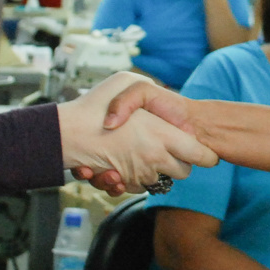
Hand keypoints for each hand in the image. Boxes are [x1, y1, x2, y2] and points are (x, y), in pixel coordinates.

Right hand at [61, 72, 215, 193]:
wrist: (64, 135)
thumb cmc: (94, 106)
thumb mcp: (126, 82)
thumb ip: (149, 91)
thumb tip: (163, 102)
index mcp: (162, 135)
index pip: (200, 155)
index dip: (204, 155)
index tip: (205, 153)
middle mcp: (154, 158)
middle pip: (183, 172)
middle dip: (179, 163)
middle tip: (166, 148)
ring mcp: (139, 172)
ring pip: (160, 180)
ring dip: (152, 171)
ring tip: (136, 152)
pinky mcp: (124, 182)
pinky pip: (138, 187)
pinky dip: (131, 179)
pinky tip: (118, 166)